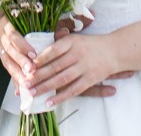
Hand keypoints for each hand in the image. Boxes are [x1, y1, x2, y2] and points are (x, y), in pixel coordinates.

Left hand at [0, 17, 121, 97]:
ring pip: (61, 79)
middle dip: (38, 76)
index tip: (27, 66)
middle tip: (24, 82)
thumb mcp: (76, 38)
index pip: (53, 50)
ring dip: (45, 87)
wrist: (115, 50)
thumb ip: (59, 43)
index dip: (40, 59)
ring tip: (32, 92)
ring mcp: (84, 67)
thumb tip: (39, 54)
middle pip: (54, 66)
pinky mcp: (90, 79)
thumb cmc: (91, 44)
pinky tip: (49, 101)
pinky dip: (60, 97)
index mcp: (72, 41)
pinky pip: (73, 90)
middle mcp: (77, 54)